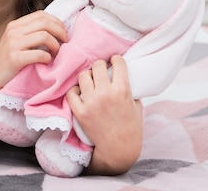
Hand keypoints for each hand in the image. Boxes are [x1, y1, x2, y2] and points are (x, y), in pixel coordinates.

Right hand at [0, 11, 67, 91]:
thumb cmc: (7, 61)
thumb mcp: (15, 41)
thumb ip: (30, 33)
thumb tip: (56, 29)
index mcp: (15, 25)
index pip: (41, 14)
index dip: (56, 21)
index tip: (63, 32)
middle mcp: (13, 31)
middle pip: (45, 23)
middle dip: (60, 32)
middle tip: (65, 42)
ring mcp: (13, 44)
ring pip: (44, 36)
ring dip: (56, 46)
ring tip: (56, 54)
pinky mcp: (15, 58)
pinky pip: (39, 54)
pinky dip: (48, 58)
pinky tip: (46, 62)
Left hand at [67, 55, 142, 174]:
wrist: (119, 148)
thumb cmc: (131, 127)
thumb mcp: (136, 104)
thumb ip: (128, 88)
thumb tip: (120, 72)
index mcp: (123, 90)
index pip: (117, 63)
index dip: (116, 60)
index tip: (114, 61)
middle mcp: (106, 94)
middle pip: (97, 66)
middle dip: (100, 65)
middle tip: (101, 70)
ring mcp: (91, 102)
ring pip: (83, 76)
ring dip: (87, 76)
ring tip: (91, 80)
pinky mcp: (80, 111)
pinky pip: (71, 93)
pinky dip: (75, 91)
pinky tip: (81, 92)